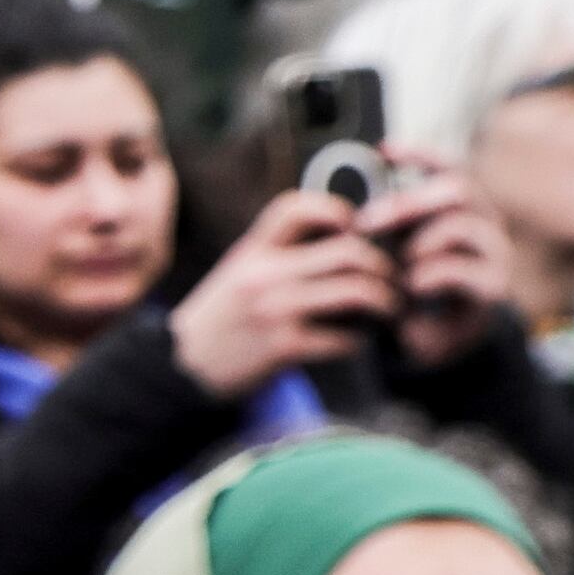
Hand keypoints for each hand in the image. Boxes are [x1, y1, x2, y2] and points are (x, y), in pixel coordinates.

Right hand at [167, 187, 401, 396]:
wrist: (182, 366)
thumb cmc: (221, 317)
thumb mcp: (239, 269)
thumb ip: (280, 251)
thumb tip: (342, 236)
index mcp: (253, 251)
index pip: (297, 208)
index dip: (336, 210)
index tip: (353, 229)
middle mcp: (264, 276)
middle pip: (348, 252)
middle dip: (382, 266)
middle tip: (390, 279)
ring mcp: (275, 312)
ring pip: (357, 292)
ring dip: (384, 302)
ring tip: (387, 309)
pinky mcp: (284, 347)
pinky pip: (345, 337)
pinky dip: (361, 339)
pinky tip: (356, 339)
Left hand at [363, 163, 507, 366]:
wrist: (429, 341)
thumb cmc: (407, 290)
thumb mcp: (392, 249)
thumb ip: (386, 223)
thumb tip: (351, 196)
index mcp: (462, 210)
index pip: (450, 168)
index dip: (422, 154)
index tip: (383, 149)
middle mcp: (485, 225)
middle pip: (459, 188)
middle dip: (408, 200)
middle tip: (365, 222)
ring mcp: (495, 254)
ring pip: (462, 225)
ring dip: (418, 242)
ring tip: (395, 264)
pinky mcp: (493, 287)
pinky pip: (460, 269)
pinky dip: (426, 276)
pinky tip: (409, 288)